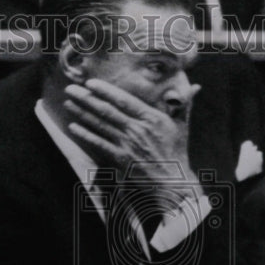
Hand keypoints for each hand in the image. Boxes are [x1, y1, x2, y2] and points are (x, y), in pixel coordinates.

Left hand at [64, 79, 202, 190]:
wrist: (173, 181)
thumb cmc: (177, 152)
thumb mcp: (182, 126)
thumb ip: (184, 104)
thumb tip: (195, 86)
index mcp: (152, 118)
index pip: (125, 100)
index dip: (106, 91)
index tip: (91, 83)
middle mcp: (138, 129)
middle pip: (107, 111)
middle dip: (87, 98)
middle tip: (71, 89)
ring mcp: (128, 145)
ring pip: (101, 125)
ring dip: (82, 113)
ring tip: (69, 103)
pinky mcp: (121, 159)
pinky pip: (100, 144)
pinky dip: (86, 134)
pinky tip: (74, 126)